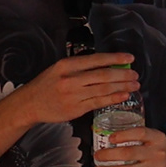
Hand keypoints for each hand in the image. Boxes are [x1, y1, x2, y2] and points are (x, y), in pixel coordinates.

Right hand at [5, 52, 139, 129]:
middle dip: (123, 75)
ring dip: (122, 87)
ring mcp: (73, 95)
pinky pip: (99, 102)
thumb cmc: (47, 85)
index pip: (96, 59)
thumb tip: (108, 65)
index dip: (115, 58)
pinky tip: (123, 95)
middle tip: (135, 74)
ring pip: (103, 89)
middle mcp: (71, 79)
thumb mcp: (60, 69)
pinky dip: (113, 98)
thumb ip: (81, 67)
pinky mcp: (76, 109)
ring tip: (134, 85)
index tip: (130, 58)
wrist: (29, 104)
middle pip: (103, 75)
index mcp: (67, 65)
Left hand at [92, 121, 165, 166]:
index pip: (140, 133)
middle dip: (109, 155)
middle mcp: (158, 152)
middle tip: (98, 156)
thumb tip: (104, 137)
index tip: (110, 138)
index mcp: (157, 138)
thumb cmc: (158, 149)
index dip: (124, 135)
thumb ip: (134, 137)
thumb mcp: (152, 138)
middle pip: (129, 153)